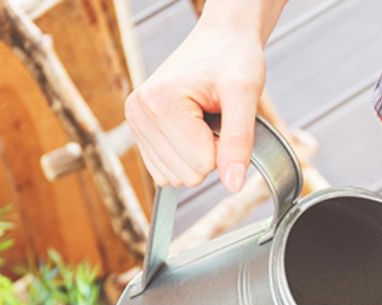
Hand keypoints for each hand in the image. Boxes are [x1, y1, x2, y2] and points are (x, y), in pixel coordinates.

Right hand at [125, 4, 275, 191]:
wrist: (222, 41)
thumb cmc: (234, 58)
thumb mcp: (245, 94)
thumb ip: (239, 141)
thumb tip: (232, 185)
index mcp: (158, 101)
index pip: (202, 164)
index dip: (224, 146)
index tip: (224, 115)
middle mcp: (139, 112)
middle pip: (188, 175)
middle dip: (211, 154)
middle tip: (215, 118)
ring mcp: (136, 124)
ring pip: (176, 178)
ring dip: (199, 157)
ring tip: (204, 120)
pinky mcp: (141, 134)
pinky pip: (167, 174)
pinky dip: (186, 159)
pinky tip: (192, 130)